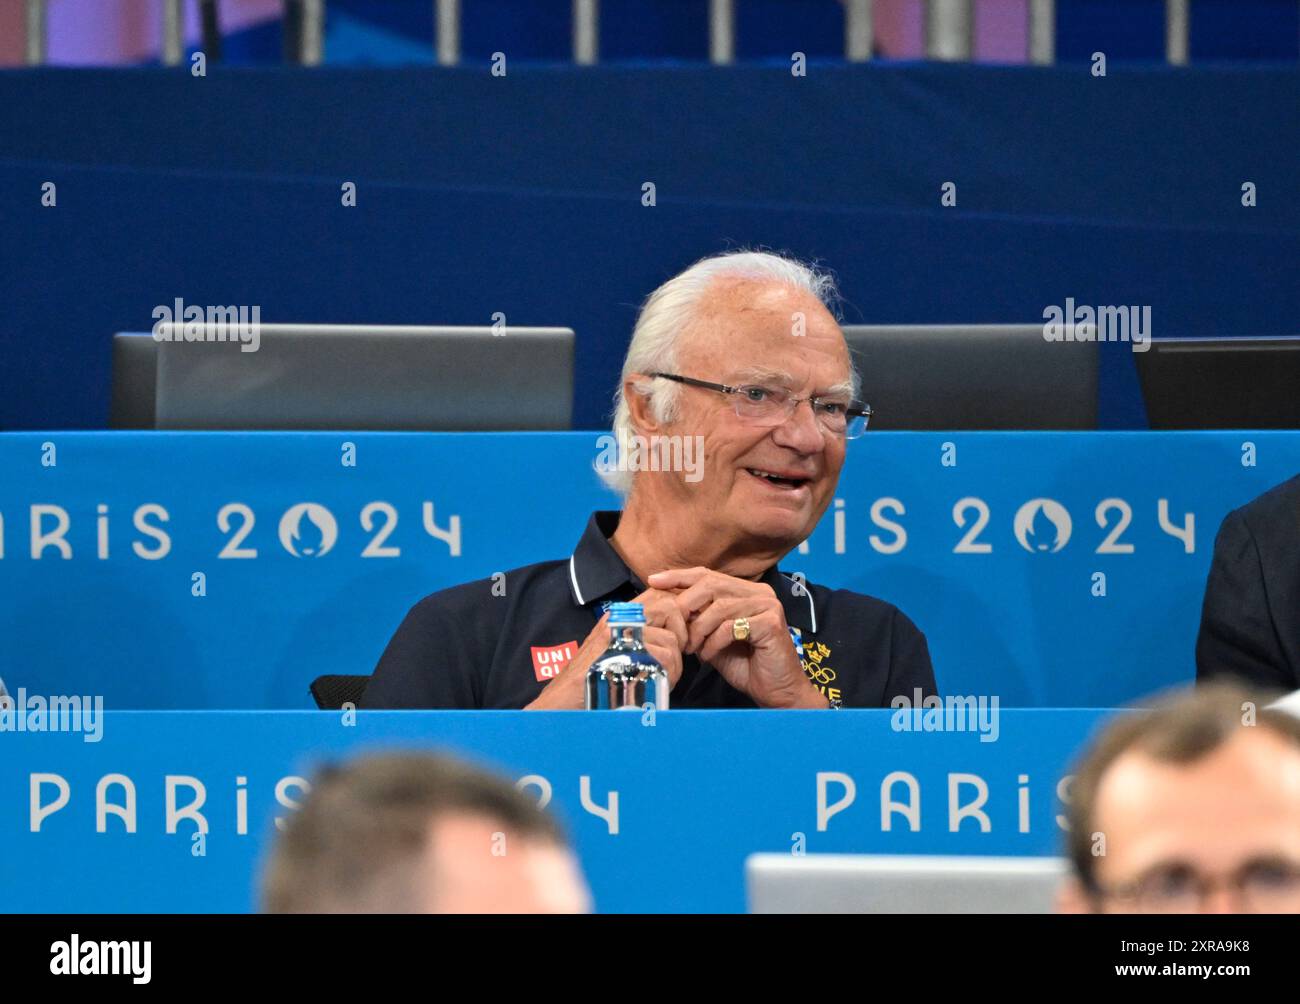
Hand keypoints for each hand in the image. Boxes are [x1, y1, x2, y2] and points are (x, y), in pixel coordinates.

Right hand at [524, 588, 686, 709]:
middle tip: (680, 655)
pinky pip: (663, 657)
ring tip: (666, 677)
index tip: (682, 638)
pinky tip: (660, 685)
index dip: (680, 613)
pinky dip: (669, 674)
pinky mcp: (620, 652)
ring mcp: (618, 633)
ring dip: (677, 662)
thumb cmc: (593, 680)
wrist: (563, 699)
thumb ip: (642, 638)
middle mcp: (618, 618)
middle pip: (670, 605)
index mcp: (620, 615)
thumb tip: (677, 637)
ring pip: (671, 638)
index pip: (661, 594)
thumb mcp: (618, 651)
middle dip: (684, 632)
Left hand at [647, 567, 826, 709]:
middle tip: (674, 628)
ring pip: (720, 606)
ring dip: (699, 629)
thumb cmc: (745, 665)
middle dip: (685, 605)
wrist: (776, 692)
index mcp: (746, 591)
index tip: (653, 581)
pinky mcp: (772, 622)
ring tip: (691, 648)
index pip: (708, 574)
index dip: (679, 576)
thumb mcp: (713, 638)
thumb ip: (697, 620)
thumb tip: (667, 606)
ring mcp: (768, 605)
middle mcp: (760, 592)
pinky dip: (714, 642)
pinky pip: (731, 626)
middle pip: (712, 584)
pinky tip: (708, 655)